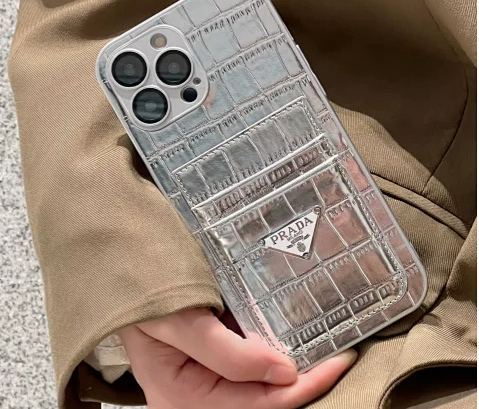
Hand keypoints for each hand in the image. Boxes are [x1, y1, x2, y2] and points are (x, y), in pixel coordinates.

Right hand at [119, 308, 356, 408]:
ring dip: (293, 371)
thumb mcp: (180, 321)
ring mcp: (206, 380)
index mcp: (183, 399)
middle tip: (339, 356)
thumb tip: (283, 372)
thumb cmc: (145, 297)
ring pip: (259, 387)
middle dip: (303, 382)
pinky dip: (275, 355)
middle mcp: (197, 398)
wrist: (127, 275)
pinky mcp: (213, 361)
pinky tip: (293, 340)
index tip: (335, 361)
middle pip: (261, 401)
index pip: (256, 405)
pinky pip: (250, 367)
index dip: (300, 388)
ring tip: (325, 351)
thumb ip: (227, 353)